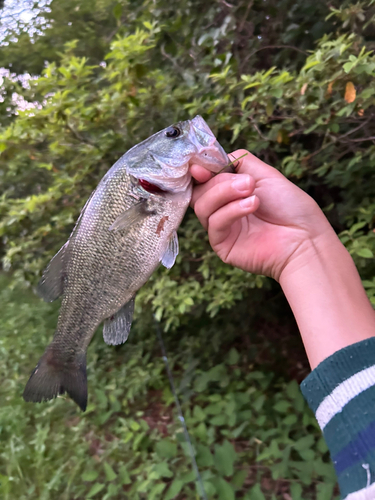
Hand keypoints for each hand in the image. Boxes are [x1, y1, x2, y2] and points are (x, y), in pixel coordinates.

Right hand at [190, 150, 336, 281]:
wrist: (305, 237)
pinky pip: (214, 223)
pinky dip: (231, 211)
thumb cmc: (290, 207)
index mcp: (230, 192)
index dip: (199, 170)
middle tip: (246, 182)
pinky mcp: (222, 245)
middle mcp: (223, 209)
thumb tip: (212, 158)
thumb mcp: (265, 174)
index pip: (204, 179)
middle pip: (199, 191)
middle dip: (218, 182)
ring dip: (224, 193)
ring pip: (202, 206)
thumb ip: (238, 162)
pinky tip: (252, 205)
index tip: (200, 167)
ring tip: (251, 192)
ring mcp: (222, 228)